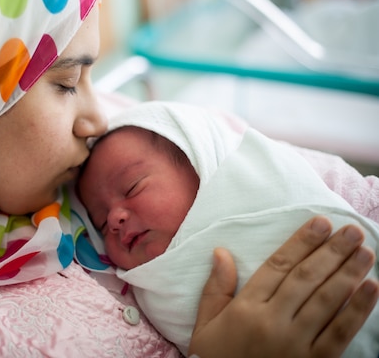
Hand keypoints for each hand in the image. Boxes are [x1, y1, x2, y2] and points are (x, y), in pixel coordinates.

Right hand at [189, 216, 377, 357]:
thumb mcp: (206, 324)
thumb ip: (215, 288)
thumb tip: (220, 252)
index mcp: (246, 308)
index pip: (278, 267)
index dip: (301, 242)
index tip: (320, 223)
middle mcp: (273, 322)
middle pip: (306, 279)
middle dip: (331, 251)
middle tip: (351, 231)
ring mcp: (296, 343)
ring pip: (327, 301)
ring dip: (348, 273)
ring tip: (365, 251)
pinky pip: (340, 333)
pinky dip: (358, 310)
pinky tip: (371, 288)